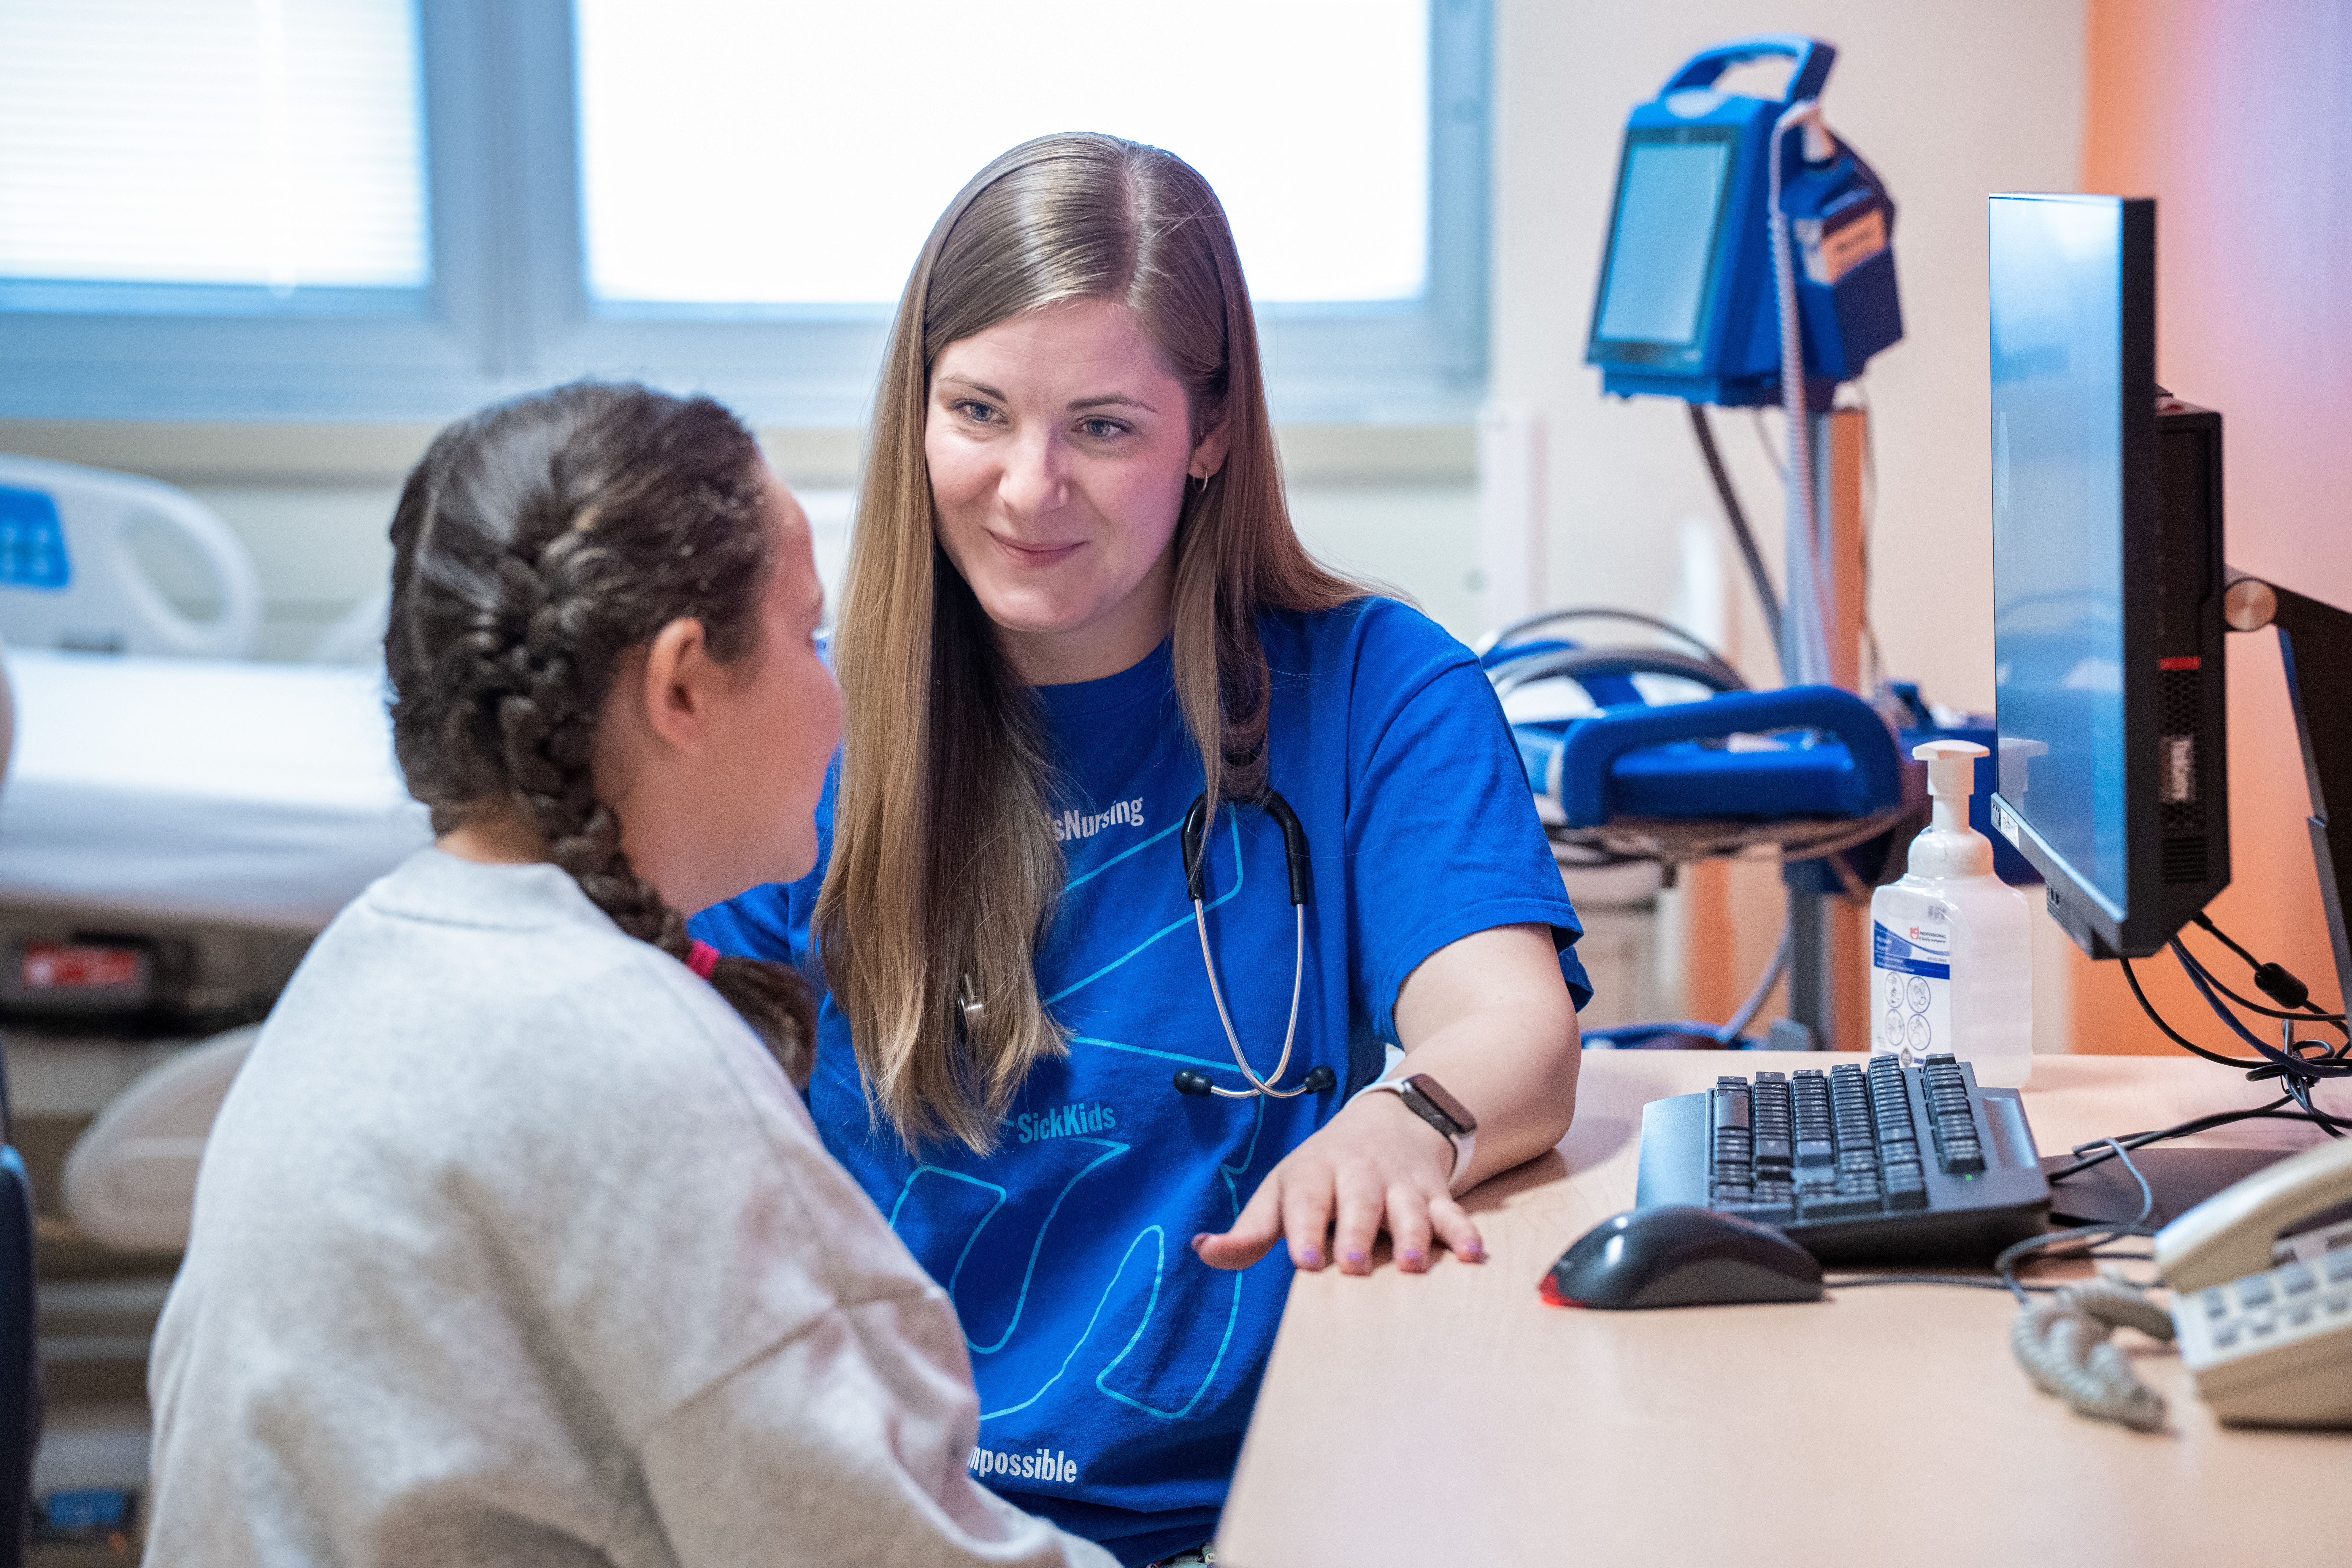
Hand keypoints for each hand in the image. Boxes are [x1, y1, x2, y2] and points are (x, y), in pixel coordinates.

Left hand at [1190, 1089, 1483, 1274]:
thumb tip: (1203, 1250)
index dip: (1304, 1228)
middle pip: (1359, 1203)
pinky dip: (1464, 1231)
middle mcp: (1358, 1175)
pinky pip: (1452, 1211)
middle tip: (1354, 1265)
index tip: (1303, 1259)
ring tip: (1414, 1264)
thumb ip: (1248, 1230)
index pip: (1306, 1200)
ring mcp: (1400, 1184)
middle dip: (1357, 1233)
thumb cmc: (1321, 1173)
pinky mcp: (1433, 1194)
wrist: (1386, 1123)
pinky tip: (1473, 1254)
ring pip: (1408, 1208)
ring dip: (1413, 1234)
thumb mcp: (1281, 1192)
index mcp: (1314, 1174)